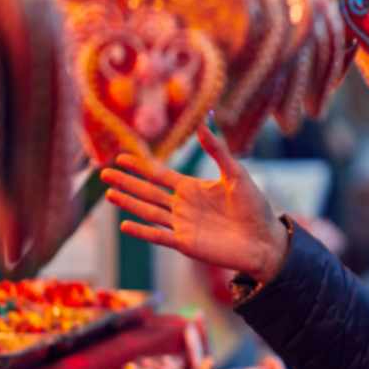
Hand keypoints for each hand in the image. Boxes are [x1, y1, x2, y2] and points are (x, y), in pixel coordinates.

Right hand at [100, 124, 287, 281]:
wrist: (265, 239)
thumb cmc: (255, 207)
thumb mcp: (236, 174)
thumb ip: (217, 151)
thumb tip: (203, 124)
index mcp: (193, 188)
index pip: (160, 175)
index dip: (141, 167)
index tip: (121, 157)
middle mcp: (183, 206)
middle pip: (148, 192)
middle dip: (127, 182)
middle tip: (103, 174)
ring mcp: (182, 225)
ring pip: (149, 212)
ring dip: (129, 203)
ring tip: (109, 194)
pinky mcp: (186, 244)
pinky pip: (159, 236)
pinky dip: (142, 231)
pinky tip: (125, 224)